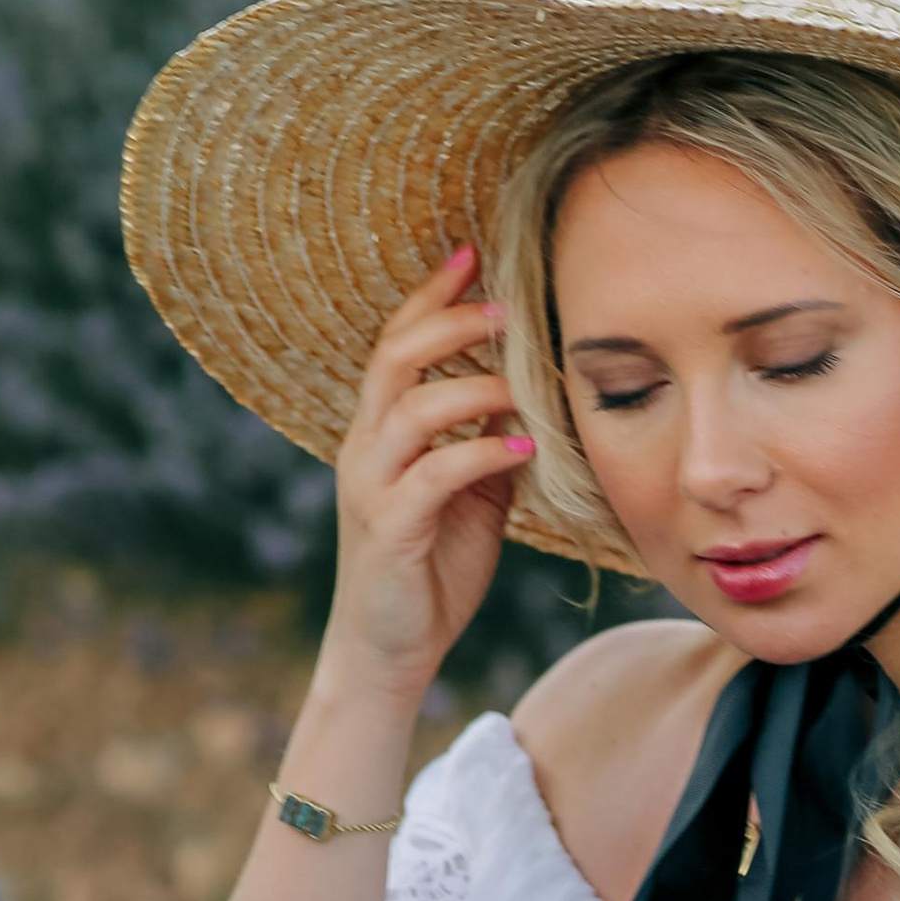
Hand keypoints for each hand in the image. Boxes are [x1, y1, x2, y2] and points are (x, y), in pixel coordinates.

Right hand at [319, 247, 536, 705]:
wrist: (389, 650)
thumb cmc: (430, 568)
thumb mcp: (470, 495)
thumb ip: (489, 443)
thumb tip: (534, 397)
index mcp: (381, 431)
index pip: (397, 342)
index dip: (431, 294)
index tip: (473, 251)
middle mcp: (365, 447)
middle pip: (396, 359)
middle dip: (451, 322)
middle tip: (506, 304)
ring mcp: (372, 487)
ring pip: (411, 410)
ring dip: (474, 386)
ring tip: (524, 380)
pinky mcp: (390, 530)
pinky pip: (433, 477)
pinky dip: (479, 454)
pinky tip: (521, 448)